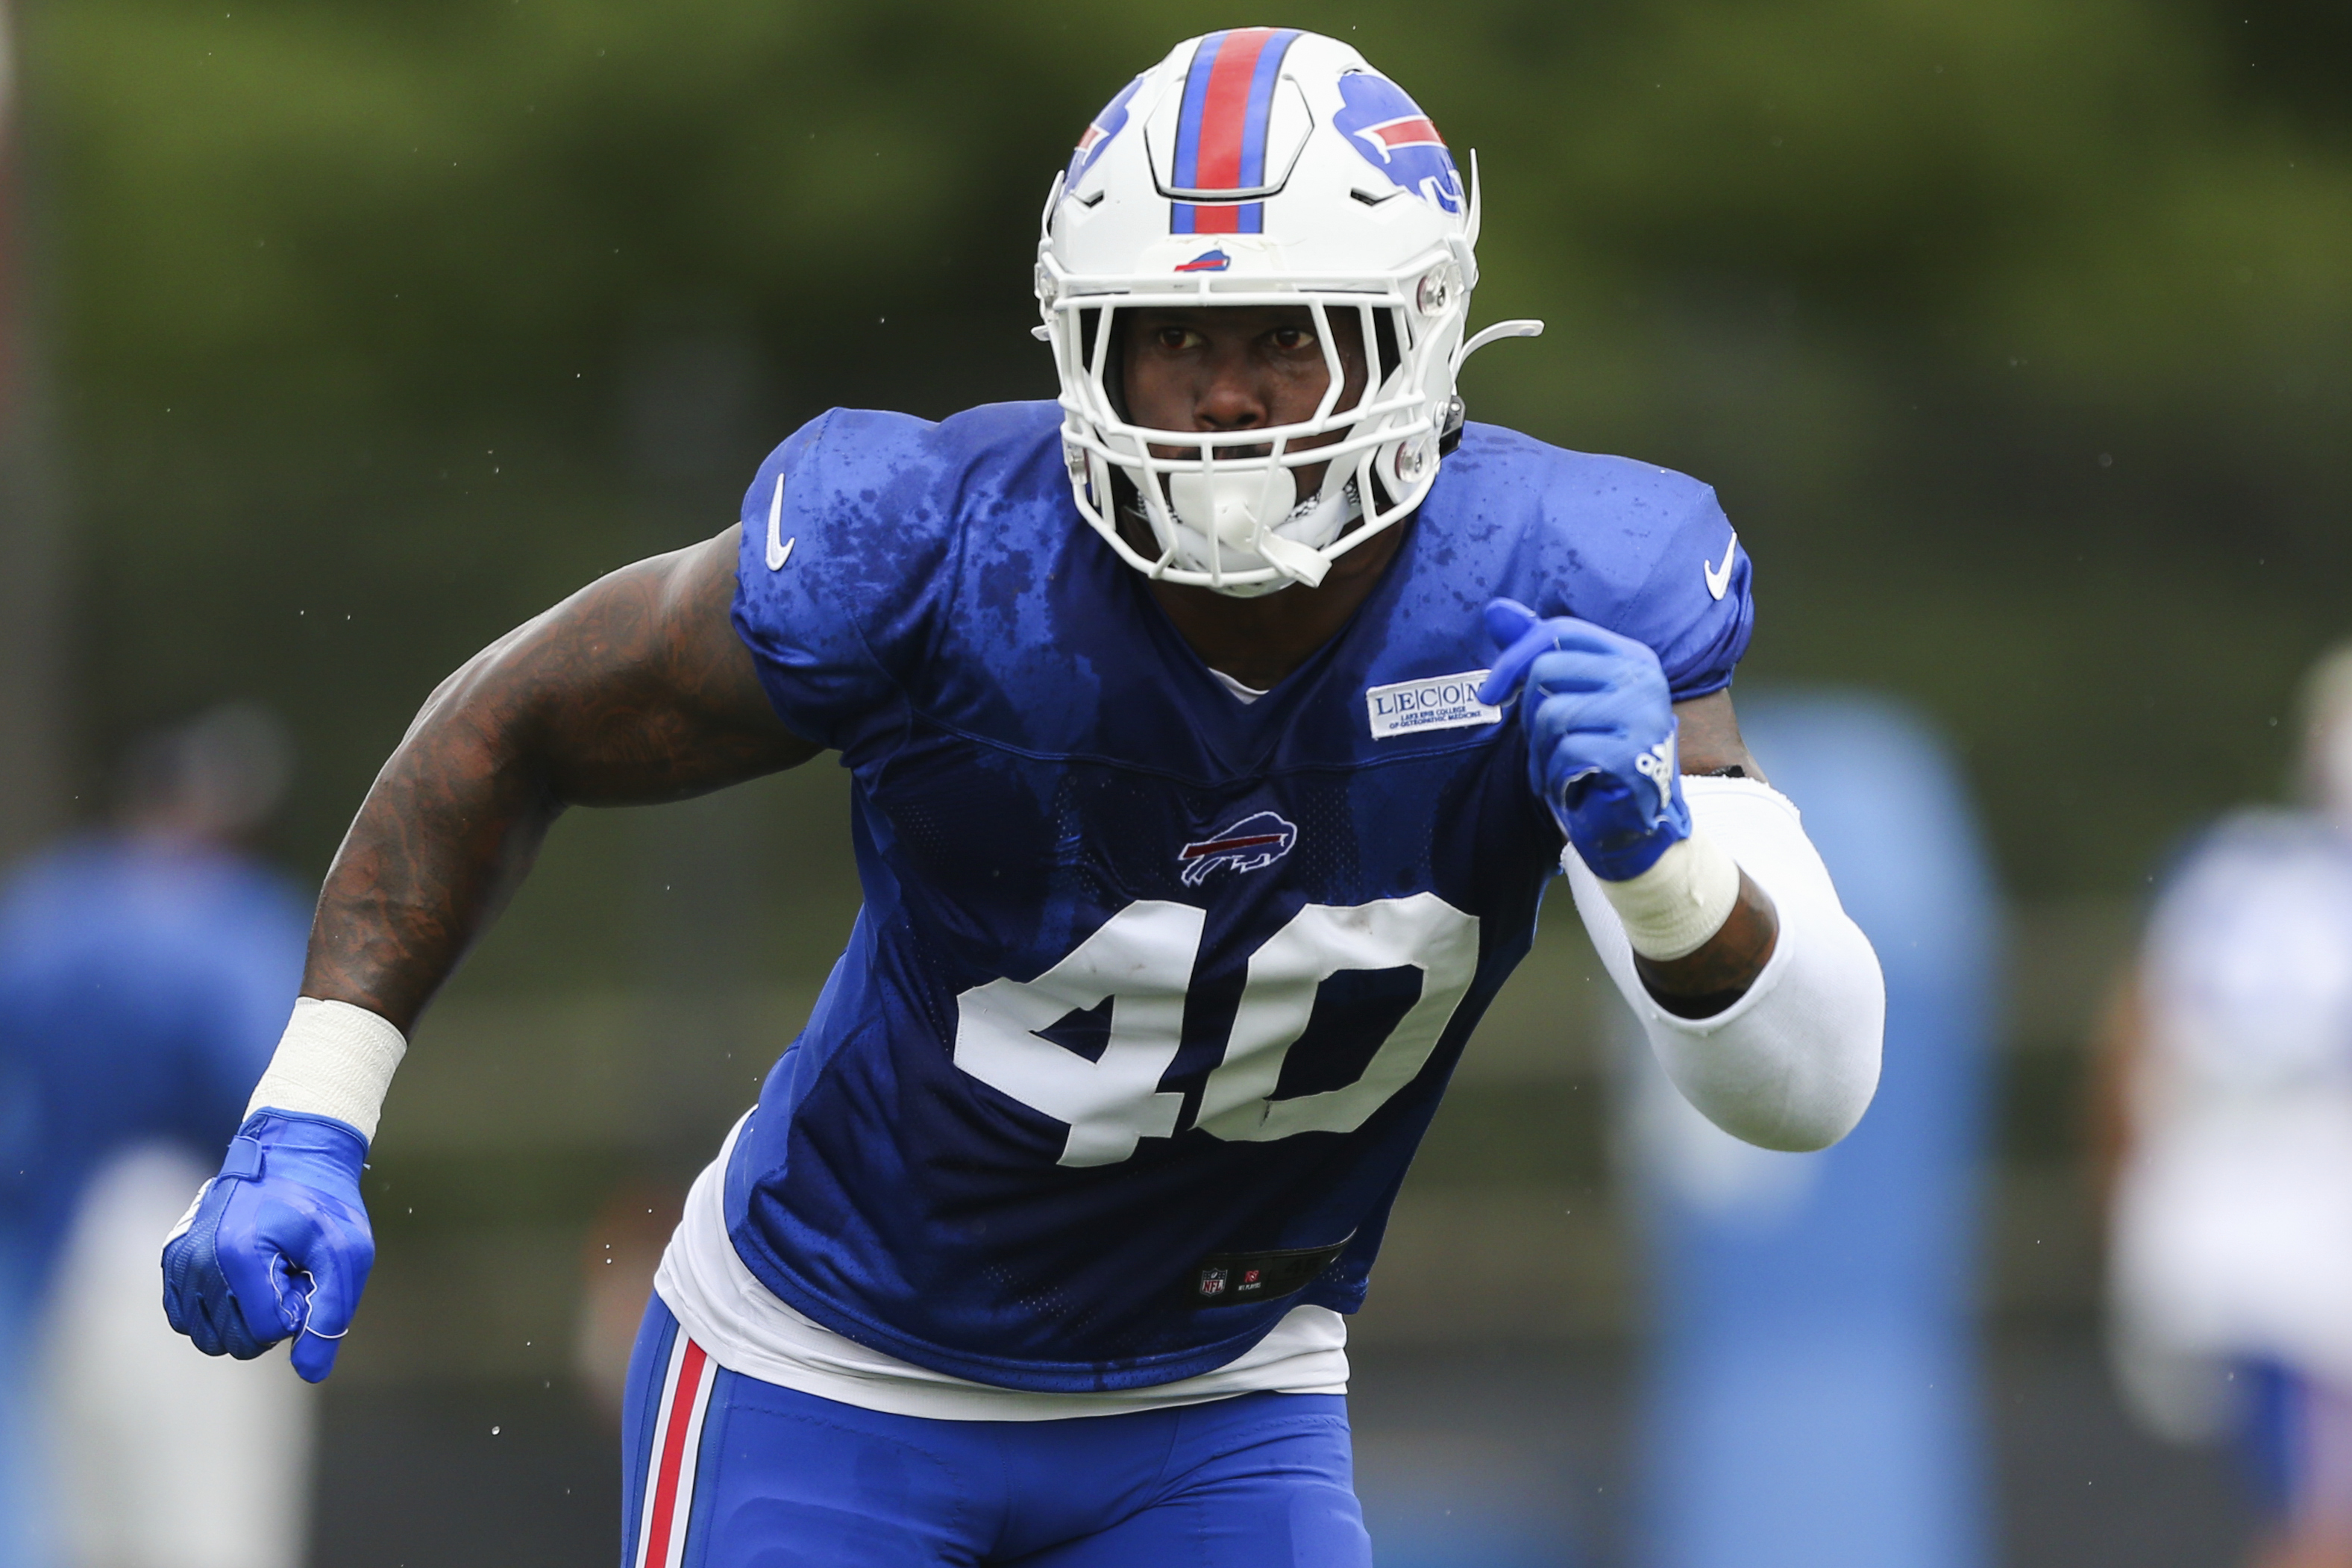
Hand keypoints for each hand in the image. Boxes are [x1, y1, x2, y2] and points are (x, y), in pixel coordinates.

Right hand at [162, 1109, 373, 1382]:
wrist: (291, 1154)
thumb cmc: (323, 1203)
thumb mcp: (347, 1254)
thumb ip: (331, 1315)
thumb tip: (310, 1373)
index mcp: (240, 1255)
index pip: (269, 1330)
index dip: (299, 1310)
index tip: (307, 1274)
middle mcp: (198, 1261)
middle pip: (236, 1341)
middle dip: (271, 1317)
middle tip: (290, 1273)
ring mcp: (179, 1261)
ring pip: (209, 1337)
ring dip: (243, 1316)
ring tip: (267, 1273)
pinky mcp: (172, 1260)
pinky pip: (186, 1319)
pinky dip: (216, 1311)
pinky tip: (242, 1278)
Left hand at [1479, 598, 1690, 879]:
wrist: (1632, 825)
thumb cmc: (1595, 756)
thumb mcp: (1565, 697)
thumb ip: (1535, 653)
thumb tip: (1495, 610)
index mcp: (1630, 656)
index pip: (1557, 632)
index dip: (1512, 659)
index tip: (1490, 694)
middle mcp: (1643, 678)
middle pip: (1545, 671)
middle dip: (1528, 715)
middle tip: (1546, 745)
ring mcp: (1644, 716)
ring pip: (1550, 715)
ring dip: (1541, 752)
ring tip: (1561, 768)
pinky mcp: (1634, 756)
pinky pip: (1565, 753)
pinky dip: (1555, 777)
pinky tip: (1573, 786)